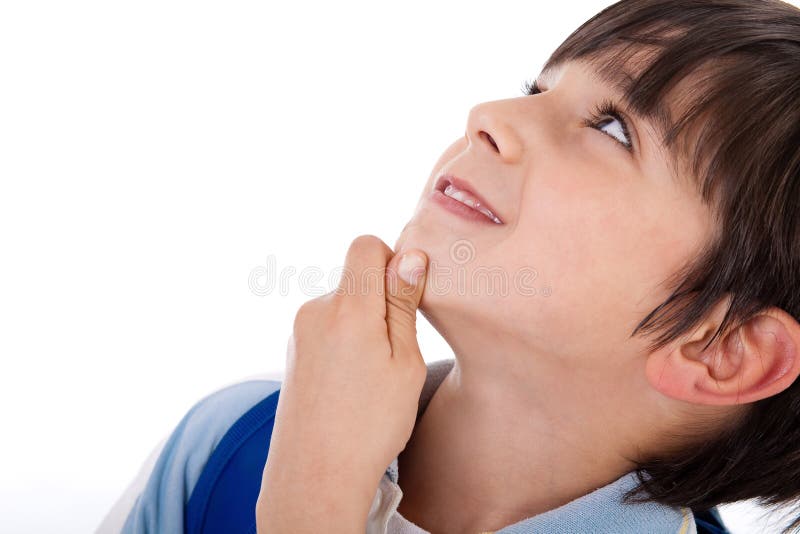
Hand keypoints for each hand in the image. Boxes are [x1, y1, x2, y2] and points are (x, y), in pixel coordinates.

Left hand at [257, 234, 428, 531]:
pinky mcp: (292, 351)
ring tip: (370, 377)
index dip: (391, 261)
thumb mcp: (404, 363)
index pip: (365, 245)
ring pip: (342, 306)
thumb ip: (404, 305)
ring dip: (361, 325)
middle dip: (379, 302)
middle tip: (392, 354)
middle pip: (355, 279)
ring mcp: (299, 332)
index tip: (403, 299)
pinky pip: (326, 328)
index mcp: (348, 308)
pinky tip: (349, 384)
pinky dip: (343, 343)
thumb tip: (410, 256)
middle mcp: (315, 311)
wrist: (314, 476)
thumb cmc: (370, 424)